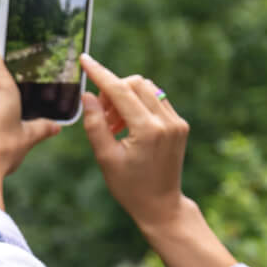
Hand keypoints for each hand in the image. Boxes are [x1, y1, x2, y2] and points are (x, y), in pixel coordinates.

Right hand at [79, 54, 190, 232]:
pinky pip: (156, 100)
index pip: (121, 90)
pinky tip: (128, 126)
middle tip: (102, 115)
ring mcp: (177, 122)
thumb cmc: (130, 187)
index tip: (85, 60)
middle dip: (113, 90)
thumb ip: (95, 124)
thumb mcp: (105, 158)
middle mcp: (167, 122)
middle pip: (135, 83)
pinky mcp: (180, 124)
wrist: (161, 206)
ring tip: (114, 124)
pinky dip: (138, 104)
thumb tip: (87, 95)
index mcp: (148, 130)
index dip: (100, 74)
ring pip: (147, 88)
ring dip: (126, 97)